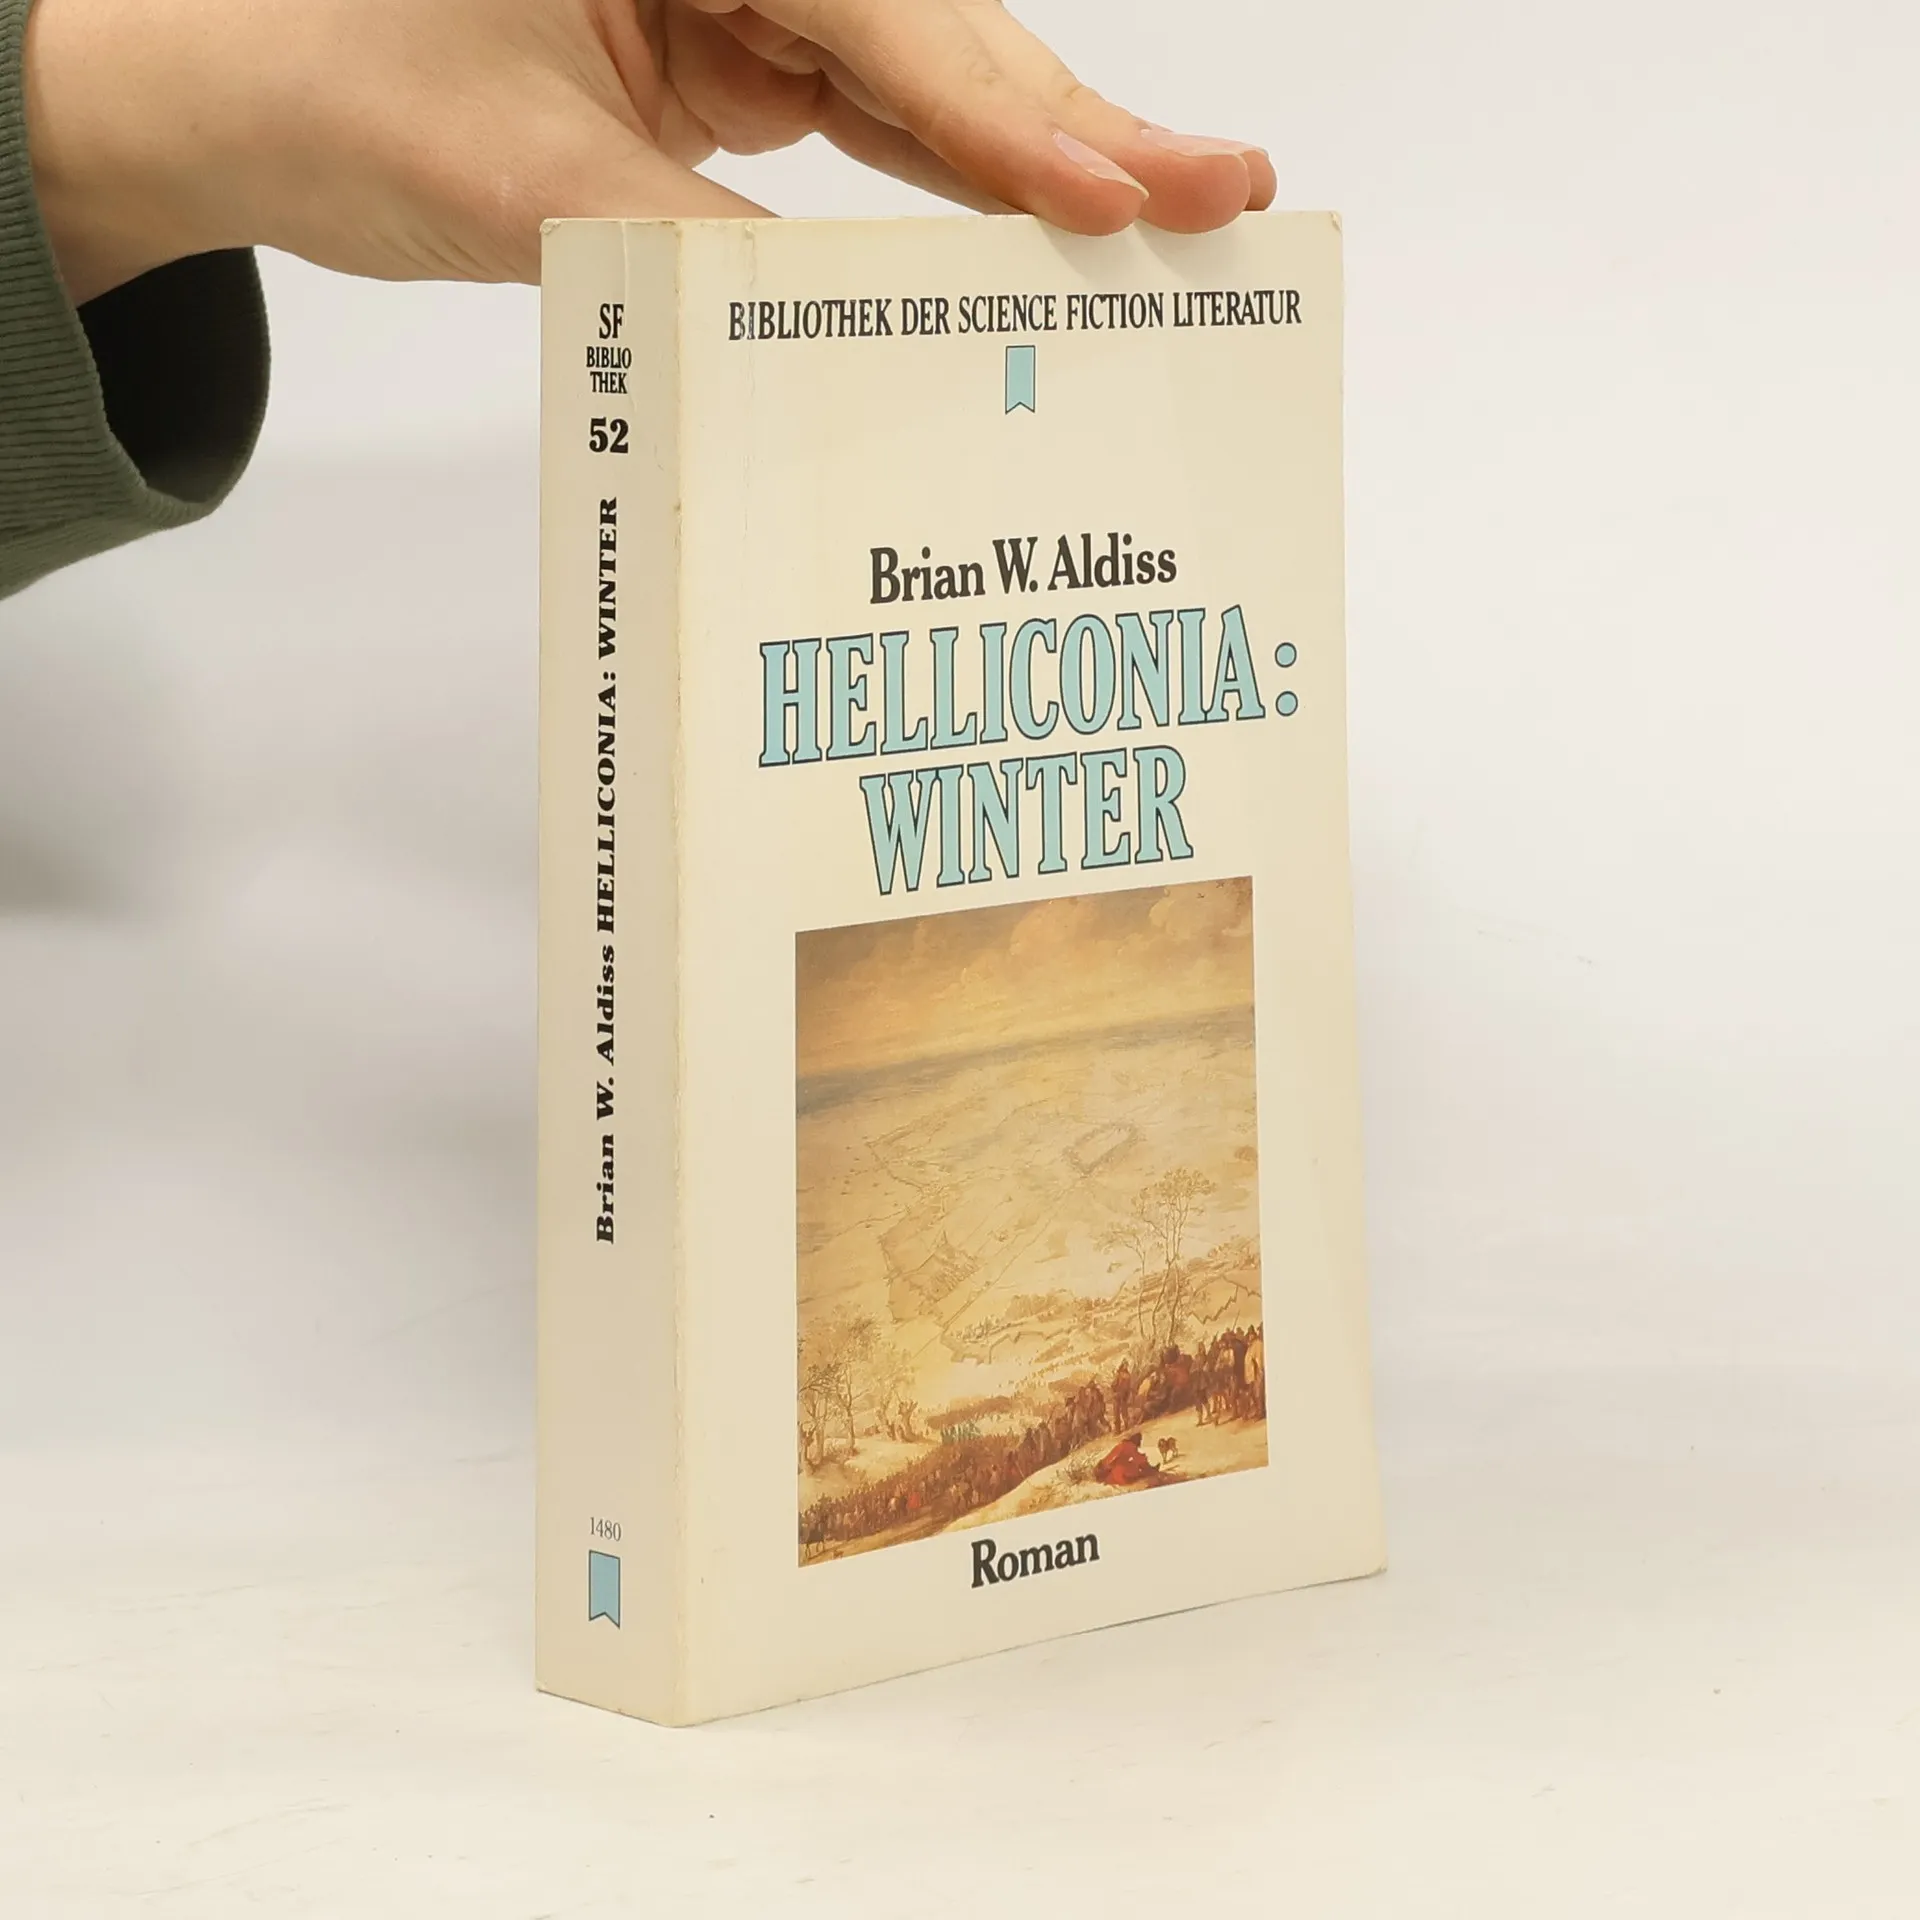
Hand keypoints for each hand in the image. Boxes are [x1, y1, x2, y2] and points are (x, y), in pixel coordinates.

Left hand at [24, 0, 1276, 302]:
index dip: (1011, 123)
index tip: (1122, 198)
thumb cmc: (337, 89)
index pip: (888, 22)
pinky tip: (1035, 229)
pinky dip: (949, 184)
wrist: (243, 91)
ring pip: (924, 78)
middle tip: (1221, 193)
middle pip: (940, 35)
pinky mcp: (734, 58)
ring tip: (1164, 215)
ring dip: (1036, 158)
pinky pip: (871, 121)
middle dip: (1074, 128)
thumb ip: (704, 255)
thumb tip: (863, 339)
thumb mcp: (527, 187)